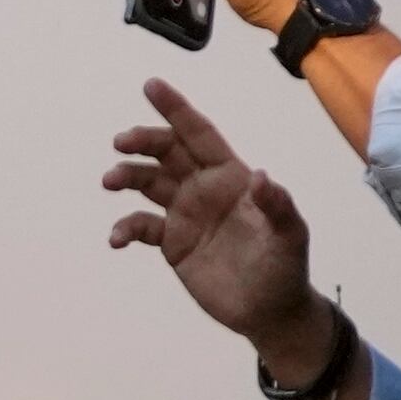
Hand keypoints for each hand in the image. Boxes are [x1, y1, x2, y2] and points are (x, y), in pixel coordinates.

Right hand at [103, 77, 338, 384]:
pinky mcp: (170, 242)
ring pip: (146, 182)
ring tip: (110, 182)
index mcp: (232, 178)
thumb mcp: (290, 237)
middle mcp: (203, 189)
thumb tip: (260, 175)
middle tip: (121, 143)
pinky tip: (117, 240)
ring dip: (126, 176)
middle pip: (166, 152)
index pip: (201, 136)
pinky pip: (140, 225)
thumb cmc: (285, 269)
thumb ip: (277, 206)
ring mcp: (185, 214)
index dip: (177, 110)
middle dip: (142, 141)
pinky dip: (124, 228)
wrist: (269, 313)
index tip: (151, 86)